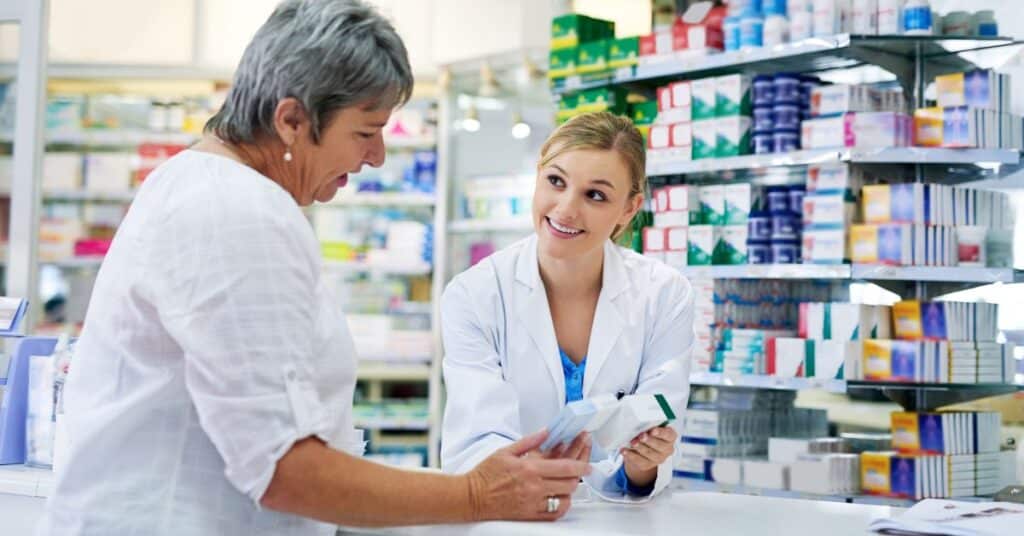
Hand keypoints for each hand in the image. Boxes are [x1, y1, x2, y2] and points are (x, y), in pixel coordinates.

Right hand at [466, 429, 591, 521]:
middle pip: (569, 484)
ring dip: (570, 492)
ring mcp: (533, 502)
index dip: (581, 466)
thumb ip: (530, 441)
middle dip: (579, 477)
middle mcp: (534, 487)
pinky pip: (553, 513)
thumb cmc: (486, 474)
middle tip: (581, 472)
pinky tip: (560, 499)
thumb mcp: (507, 451)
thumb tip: (546, 431)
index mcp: (530, 468)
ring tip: (569, 485)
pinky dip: (561, 506)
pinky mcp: (529, 515)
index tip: (588, 465)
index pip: (565, 467)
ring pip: (564, 499)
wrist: (472, 496)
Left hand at [621, 426, 677, 487]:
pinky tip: (624, 451)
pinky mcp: (647, 465)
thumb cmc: (648, 432)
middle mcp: (667, 449)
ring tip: (632, 442)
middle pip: (659, 446)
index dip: (661, 433)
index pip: (668, 435)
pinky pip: (639, 461)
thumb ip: (648, 425)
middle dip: (649, 440)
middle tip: (641, 436)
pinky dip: (631, 455)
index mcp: (670, 437)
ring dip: (640, 448)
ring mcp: (658, 459)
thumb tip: (638, 422)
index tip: (653, 430)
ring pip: (649, 454)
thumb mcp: (651, 426)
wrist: (643, 447)